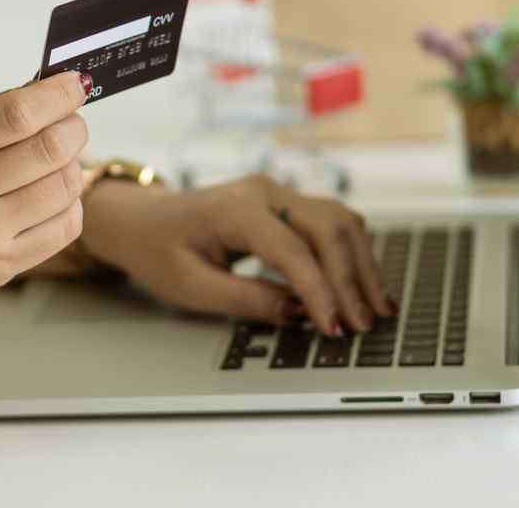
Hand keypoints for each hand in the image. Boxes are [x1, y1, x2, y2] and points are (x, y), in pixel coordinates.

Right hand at [0, 71, 93, 308]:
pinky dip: (70, 202)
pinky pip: (64, 228)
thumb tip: (50, 91)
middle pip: (49, 151)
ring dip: (72, 163)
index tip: (75, 84)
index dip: (57, 96)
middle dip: (72, 127)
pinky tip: (51, 191)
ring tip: (56, 157)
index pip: (15, 116)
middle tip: (71, 120)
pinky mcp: (0, 268)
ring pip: (64, 188)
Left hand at [78, 174, 394, 335]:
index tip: (334, 326)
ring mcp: (279, 194)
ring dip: (360, 265)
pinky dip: (351, 253)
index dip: (319, 291)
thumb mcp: (191, 286)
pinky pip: (331, 224)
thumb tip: (298, 313)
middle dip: (350, 279)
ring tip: (376, 308)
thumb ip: (246, 299)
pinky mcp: (287, 205)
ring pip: (339, 222)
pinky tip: (362, 285)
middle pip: (328, 228)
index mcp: (236, 208)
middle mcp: (265, 192)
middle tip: (363, 324)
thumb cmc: (159, 251)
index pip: (293, 249)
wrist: (142, 221)